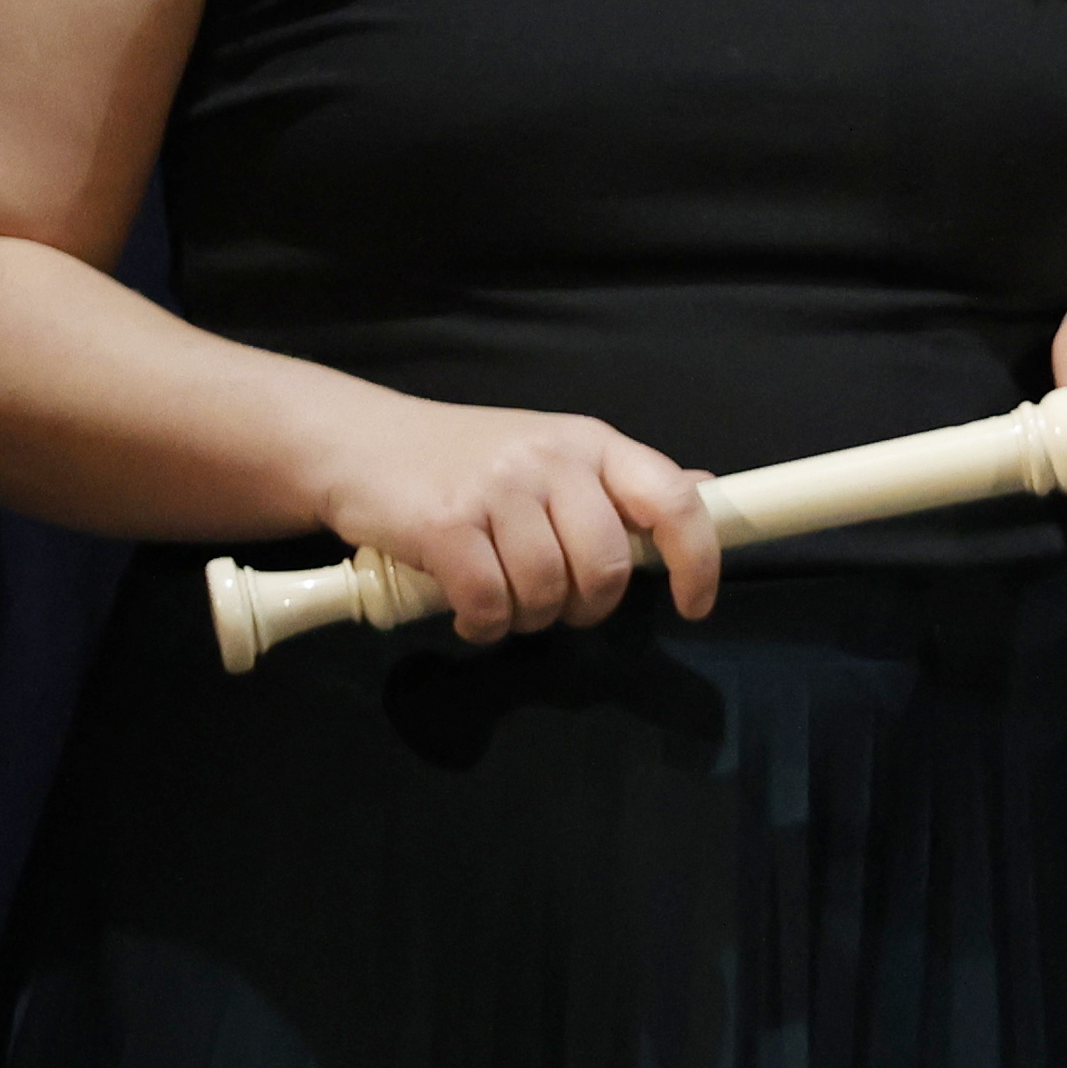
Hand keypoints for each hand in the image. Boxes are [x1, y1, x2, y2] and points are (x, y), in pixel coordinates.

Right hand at [317, 401, 719, 641]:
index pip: (673, 500)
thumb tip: (705, 492)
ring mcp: (499, 488)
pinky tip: (470, 613)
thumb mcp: (554, 454)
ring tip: (504, 603)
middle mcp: (553, 460)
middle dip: (588, 606)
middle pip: (607, 565)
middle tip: (556, 606)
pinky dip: (484, 625)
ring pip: (548, 590)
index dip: (697, 560)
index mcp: (593, 444)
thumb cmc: (466, 458)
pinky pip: (490, 602)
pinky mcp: (445, 523)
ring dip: (528, 618)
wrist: (361, 443)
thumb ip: (622, 483)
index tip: (694, 604)